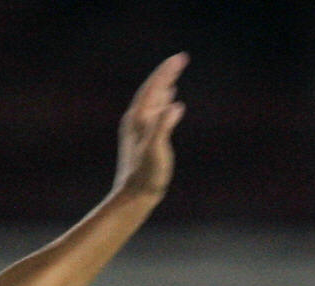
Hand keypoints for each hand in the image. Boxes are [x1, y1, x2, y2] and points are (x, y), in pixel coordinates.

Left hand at [112, 52, 186, 203]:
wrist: (133, 197)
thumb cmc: (145, 176)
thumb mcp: (155, 149)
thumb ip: (163, 126)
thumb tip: (175, 105)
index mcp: (138, 119)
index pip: (153, 87)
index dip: (167, 72)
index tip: (180, 58)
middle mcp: (136, 121)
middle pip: (152, 90)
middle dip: (166, 74)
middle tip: (181, 60)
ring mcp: (139, 130)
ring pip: (153, 101)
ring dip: (164, 87)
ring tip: (174, 76)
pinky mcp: (144, 140)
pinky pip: (155, 114)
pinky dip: (163, 104)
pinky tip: (170, 104)